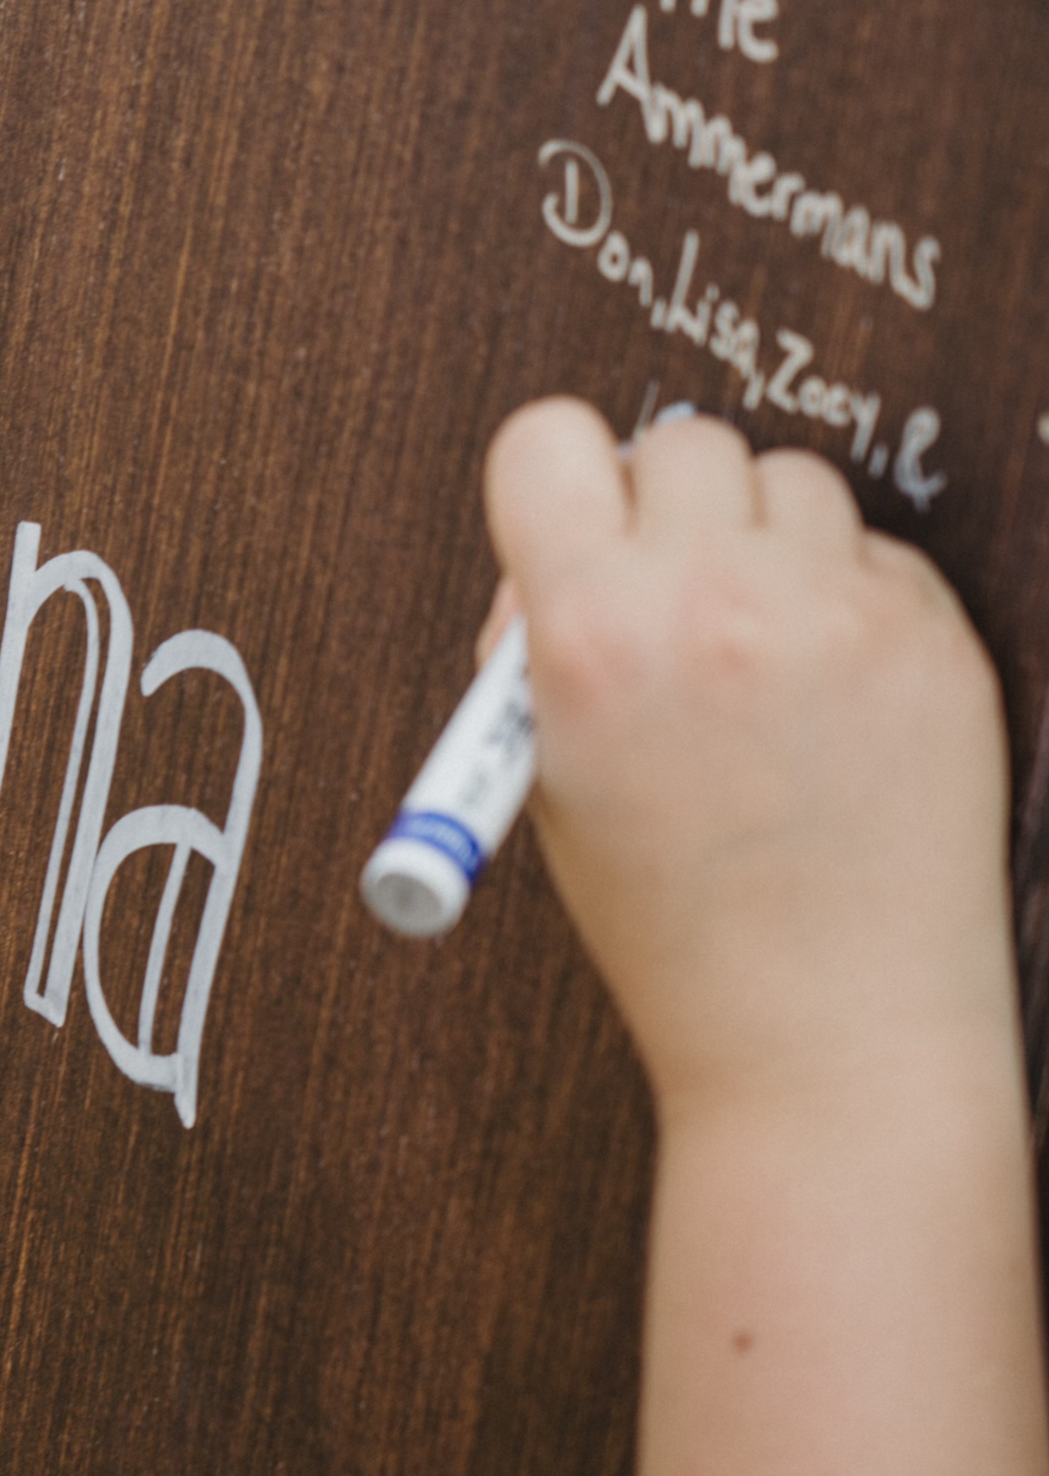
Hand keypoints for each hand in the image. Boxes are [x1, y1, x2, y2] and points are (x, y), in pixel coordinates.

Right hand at [483, 397, 1015, 1126]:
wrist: (828, 1036)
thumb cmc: (678, 926)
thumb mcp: (553, 781)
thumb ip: (550, 644)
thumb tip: (569, 550)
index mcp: (590, 636)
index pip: (544, 438)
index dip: (555, 477)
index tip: (572, 521)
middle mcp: (712, 600)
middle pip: (679, 441)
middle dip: (667, 507)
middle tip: (671, 594)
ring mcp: (835, 612)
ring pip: (790, 479)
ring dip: (767, 540)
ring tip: (761, 654)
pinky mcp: (932, 636)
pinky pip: (876, 553)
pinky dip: (849, 599)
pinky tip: (835, 700)